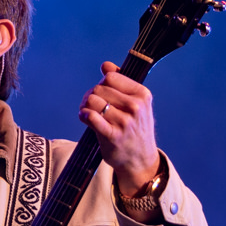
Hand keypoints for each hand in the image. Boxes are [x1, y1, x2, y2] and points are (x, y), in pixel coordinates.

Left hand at [79, 61, 160, 194]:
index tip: (101, 94)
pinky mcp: (112, 136)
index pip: (111, 77)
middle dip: (90, 95)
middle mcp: (135, 107)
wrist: (140, 159)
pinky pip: (90, 117)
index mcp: (142, 95)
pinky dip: (83, 115)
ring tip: (88, 113)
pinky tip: (84, 119)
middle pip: (99, 88)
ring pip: (92, 101)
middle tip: (90, 106)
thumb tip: (105, 65)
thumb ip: (121, 83)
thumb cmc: (134, 128)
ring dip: (85, 106)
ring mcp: (124, 122)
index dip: (101, 84)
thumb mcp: (136, 103)